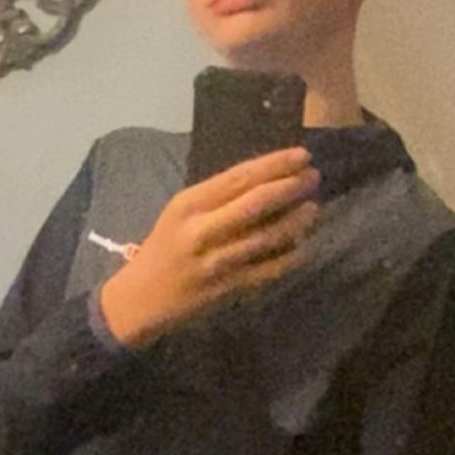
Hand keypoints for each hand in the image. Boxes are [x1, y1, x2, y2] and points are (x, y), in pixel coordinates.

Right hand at [99, 146, 319, 346]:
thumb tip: (267, 180)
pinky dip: (289, 257)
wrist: (140, 300)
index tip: (301, 155)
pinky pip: (268, 270)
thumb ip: (217, 198)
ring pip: (266, 237)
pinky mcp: (228, 289)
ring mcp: (216, 262)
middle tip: (313, 176)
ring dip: (295, 221)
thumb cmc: (164, 248)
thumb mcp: (180, 214)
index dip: (274, 164)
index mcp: (189, 205)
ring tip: (313, 208)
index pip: (238, 178)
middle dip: (290, 187)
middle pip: (255, 204)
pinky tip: (303, 245)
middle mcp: (202, 231)